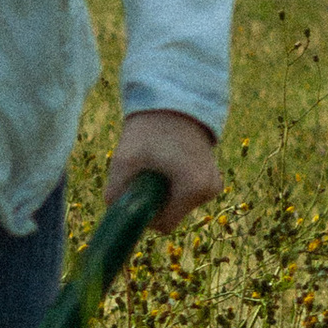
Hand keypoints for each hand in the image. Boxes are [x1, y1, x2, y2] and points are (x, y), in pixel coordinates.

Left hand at [105, 108, 221, 234]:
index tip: (137, 191)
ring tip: (159, 163)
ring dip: (163, 191)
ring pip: (177, 204)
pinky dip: (173, 184)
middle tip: (147, 171)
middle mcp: (210, 190)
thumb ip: (115, 192)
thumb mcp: (124, 160)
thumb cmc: (149, 130)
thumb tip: (114, 214)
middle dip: (155, 200)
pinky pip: (185, 194)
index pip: (164, 225)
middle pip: (171, 214)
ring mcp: (213, 184)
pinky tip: (169, 163)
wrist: (174, 103)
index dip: (146, 214)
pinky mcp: (211, 179)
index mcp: (195, 188)